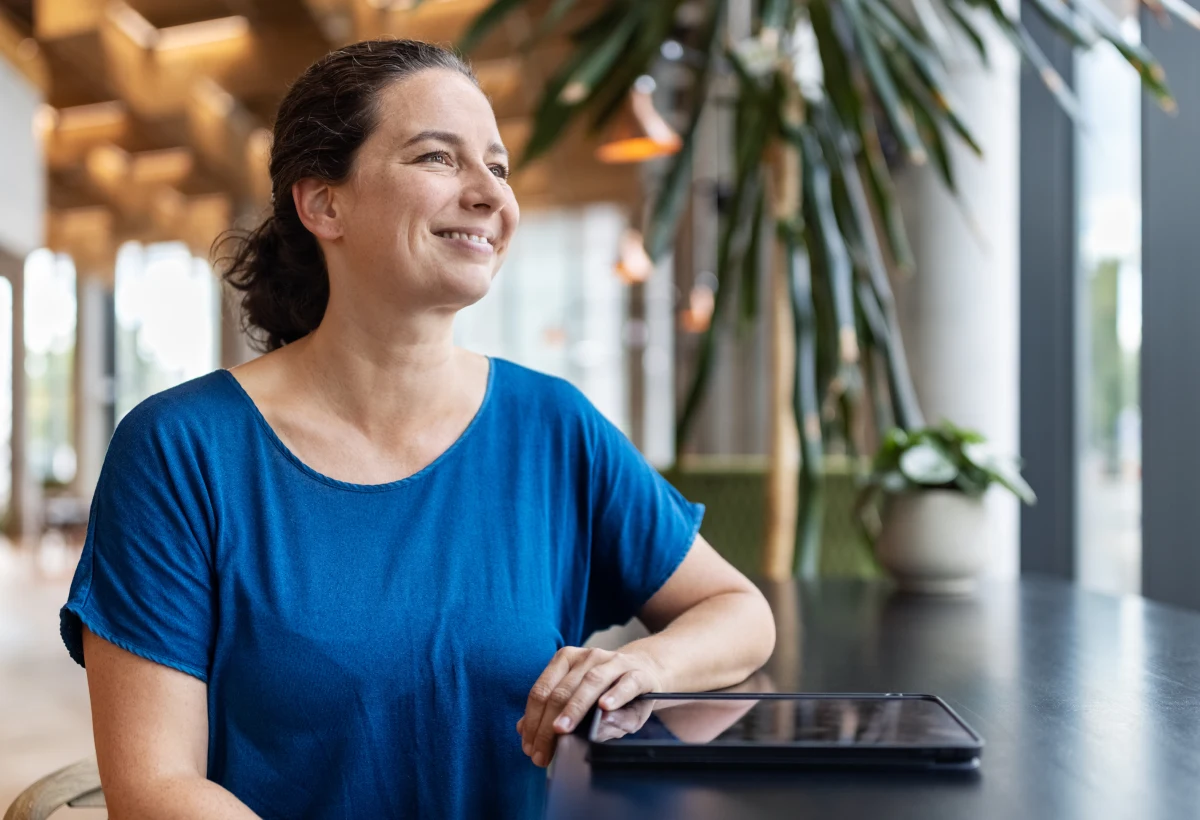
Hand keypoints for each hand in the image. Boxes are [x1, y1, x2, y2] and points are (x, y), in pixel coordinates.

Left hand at [516, 646, 664, 767]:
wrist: (645, 672)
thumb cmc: (609, 691)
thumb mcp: (581, 701)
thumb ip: (553, 713)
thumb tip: (522, 729)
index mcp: (567, 660)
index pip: (542, 690)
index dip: (533, 720)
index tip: (529, 747)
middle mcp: (588, 657)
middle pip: (562, 691)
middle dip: (548, 725)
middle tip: (542, 752)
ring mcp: (614, 663)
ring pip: (590, 683)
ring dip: (574, 709)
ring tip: (562, 729)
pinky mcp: (638, 674)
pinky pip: (625, 684)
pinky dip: (615, 695)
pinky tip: (605, 708)